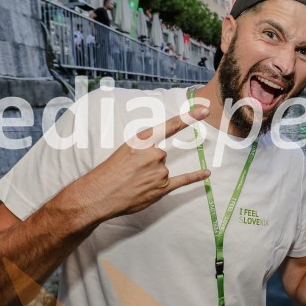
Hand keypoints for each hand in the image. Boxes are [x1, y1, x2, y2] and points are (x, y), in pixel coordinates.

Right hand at [76, 107, 210, 223]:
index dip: (188, 118)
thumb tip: (158, 153)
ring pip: (162, 170)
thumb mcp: (125, 149)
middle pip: (160, 155)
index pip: (170, 126)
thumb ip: (143, 147)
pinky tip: (206, 173)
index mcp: (143, 141)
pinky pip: (183, 180)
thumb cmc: (109, 172)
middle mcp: (154, 154)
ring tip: (134, 183)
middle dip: (148, 164)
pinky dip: (195, 177)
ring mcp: (159, 171)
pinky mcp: (162, 188)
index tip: (204, 110)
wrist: (99, 195)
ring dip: (150, 177)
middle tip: (131, 172)